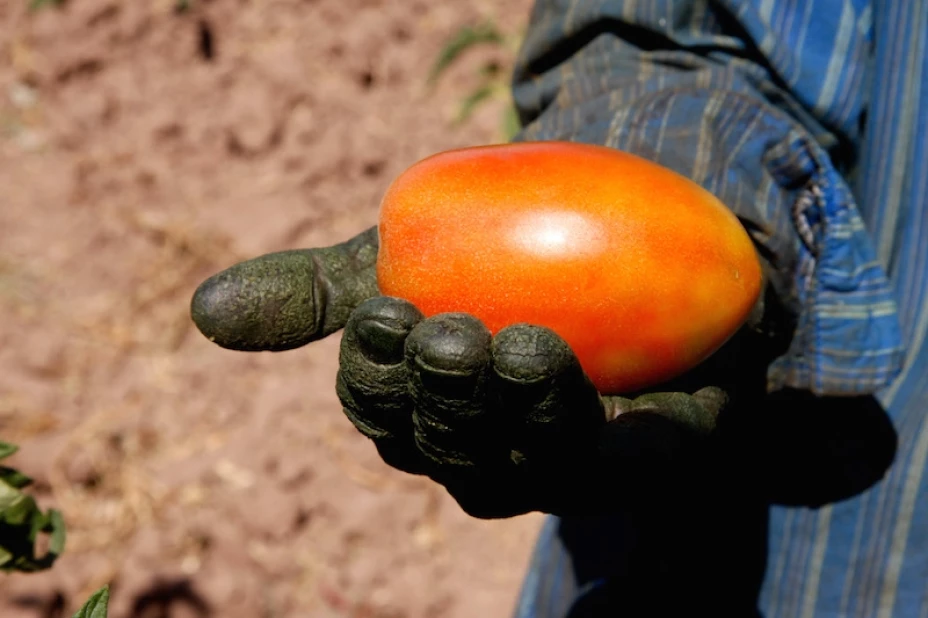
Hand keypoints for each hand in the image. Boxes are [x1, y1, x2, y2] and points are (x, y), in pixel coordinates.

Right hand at [191, 226, 781, 516]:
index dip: (373, 376)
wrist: (629, 241)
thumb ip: (317, 295)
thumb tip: (203, 314)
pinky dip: (561, 412)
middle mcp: (476, 455)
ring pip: (506, 465)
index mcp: (419, 414)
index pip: (380, 411)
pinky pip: (588, 456)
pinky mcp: (623, 465)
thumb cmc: (502, 260)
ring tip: (510, 344)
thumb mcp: (404, 261)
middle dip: (434, 398)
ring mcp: (548, 469)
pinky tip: (550, 357)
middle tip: (443, 331)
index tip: (384, 314)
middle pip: (437, 447)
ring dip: (499, 410)